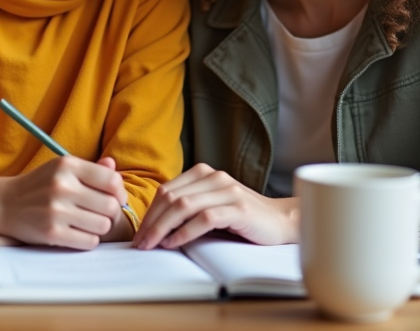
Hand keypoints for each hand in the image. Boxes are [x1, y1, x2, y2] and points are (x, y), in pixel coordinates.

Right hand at [0, 156, 127, 248]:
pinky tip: (77, 233)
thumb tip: (113, 167)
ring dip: (99, 228)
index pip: (112, 180)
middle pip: (111, 206)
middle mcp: (62, 186)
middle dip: (110, 212)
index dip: (119, 192)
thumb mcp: (61, 169)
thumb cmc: (39, 186)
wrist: (3, 203)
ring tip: (87, 223)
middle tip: (100, 214)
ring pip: (103, 226)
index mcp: (68, 165)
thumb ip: (90, 169)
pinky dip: (88, 240)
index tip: (114, 198)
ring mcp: (56, 210)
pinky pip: (89, 242)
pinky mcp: (51, 232)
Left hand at [132, 163, 297, 249]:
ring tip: (152, 245)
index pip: (166, 190)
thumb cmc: (242, 218)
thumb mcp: (212, 206)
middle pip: (171, 197)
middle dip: (151, 222)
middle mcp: (214, 177)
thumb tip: (154, 226)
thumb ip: (188, 208)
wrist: (281, 221)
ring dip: (162, 228)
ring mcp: (227, 190)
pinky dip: (184, 232)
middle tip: (140, 244)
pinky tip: (174, 243)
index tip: (138, 235)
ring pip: (183, 206)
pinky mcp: (238, 208)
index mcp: (204, 173)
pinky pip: (204, 218)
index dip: (149, 213)